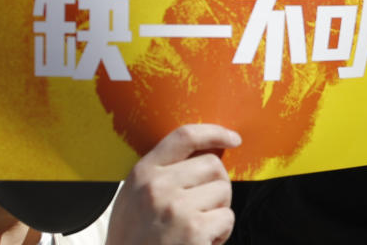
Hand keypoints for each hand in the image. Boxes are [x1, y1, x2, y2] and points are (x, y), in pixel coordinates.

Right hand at [106, 124, 241, 244]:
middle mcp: (157, 186)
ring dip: (218, 212)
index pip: (184, 137)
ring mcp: (176, 207)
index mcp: (142, 174)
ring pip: (223, 190)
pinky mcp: (194, 229)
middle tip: (203, 211)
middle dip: (217, 186)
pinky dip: (221, 233)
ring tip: (197, 230)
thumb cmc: (135, 242)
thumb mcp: (133, 201)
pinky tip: (201, 244)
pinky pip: (227, 218)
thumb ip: (161, 175)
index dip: (214, 132)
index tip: (233, 139)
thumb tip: (205, 155)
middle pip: (213, 165)